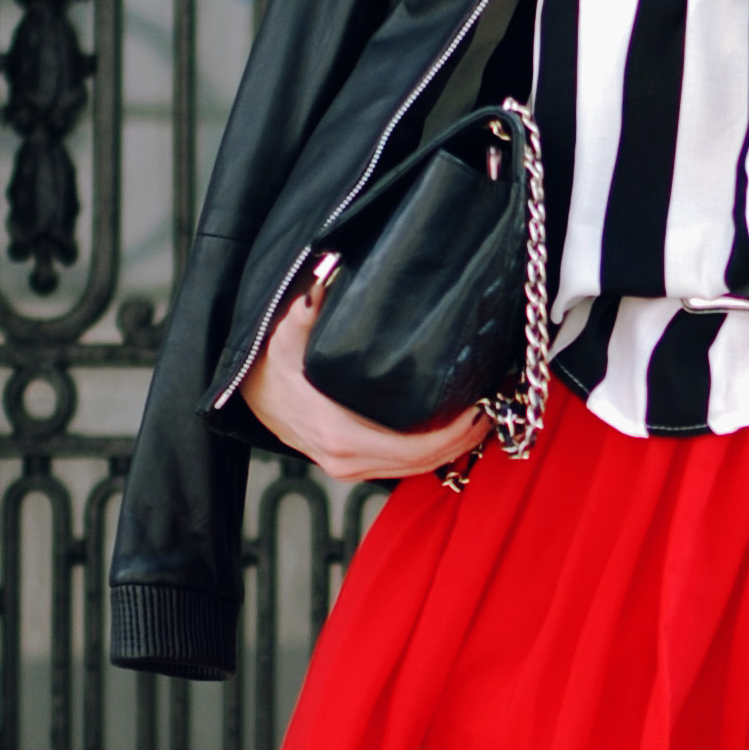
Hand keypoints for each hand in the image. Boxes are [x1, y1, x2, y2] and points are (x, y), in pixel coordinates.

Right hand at [242, 279, 487, 484]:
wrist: (250, 393)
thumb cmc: (271, 364)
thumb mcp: (285, 333)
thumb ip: (305, 311)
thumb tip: (322, 280)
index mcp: (339, 434)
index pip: (414, 447)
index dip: (456, 432)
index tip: (483, 405)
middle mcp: (349, 461)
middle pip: (426, 462)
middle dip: (467, 437)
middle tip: (498, 404)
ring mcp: (353, 468)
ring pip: (420, 469)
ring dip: (457, 446)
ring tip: (487, 413)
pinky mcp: (357, 467)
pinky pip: (407, 467)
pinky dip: (436, 451)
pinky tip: (459, 427)